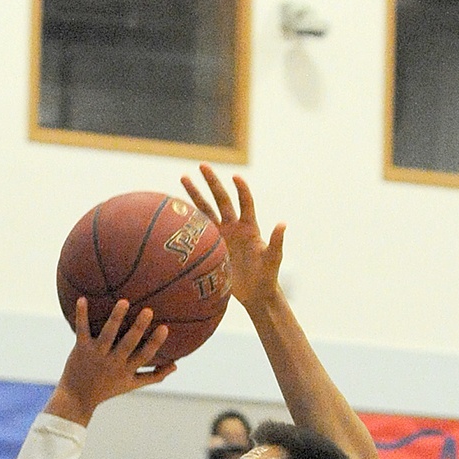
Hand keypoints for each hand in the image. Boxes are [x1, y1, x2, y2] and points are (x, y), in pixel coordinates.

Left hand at [45, 299, 173, 426]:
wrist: (77, 398)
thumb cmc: (107, 388)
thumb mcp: (132, 385)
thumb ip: (154, 376)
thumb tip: (176, 366)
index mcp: (126, 369)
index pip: (144, 355)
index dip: (155, 343)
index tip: (165, 328)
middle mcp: (113, 362)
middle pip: (128, 344)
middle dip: (138, 328)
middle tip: (148, 311)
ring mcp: (97, 354)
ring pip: (107, 335)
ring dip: (115, 318)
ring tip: (124, 302)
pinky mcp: (81, 348)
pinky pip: (82, 330)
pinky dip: (81, 315)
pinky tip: (82, 298)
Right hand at [181, 165, 283, 313]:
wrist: (255, 293)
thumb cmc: (267, 276)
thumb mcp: (273, 259)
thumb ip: (276, 241)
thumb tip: (282, 224)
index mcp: (250, 227)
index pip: (245, 202)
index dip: (241, 190)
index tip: (235, 177)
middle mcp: (234, 227)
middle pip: (221, 200)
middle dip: (212, 182)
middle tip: (202, 165)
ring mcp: (222, 235)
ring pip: (206, 211)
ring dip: (195, 195)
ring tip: (183, 178)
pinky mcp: (211, 247)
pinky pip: (198, 230)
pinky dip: (189, 219)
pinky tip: (176, 209)